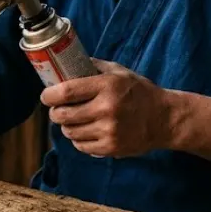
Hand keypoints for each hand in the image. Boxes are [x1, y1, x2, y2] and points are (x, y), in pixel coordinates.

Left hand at [40, 59, 175, 157]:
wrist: (164, 118)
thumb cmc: (139, 92)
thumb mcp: (119, 72)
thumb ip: (93, 67)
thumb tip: (65, 64)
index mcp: (107, 86)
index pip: (66, 92)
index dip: (49, 95)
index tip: (46, 95)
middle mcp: (107, 109)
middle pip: (63, 115)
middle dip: (55, 112)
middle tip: (57, 109)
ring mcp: (109, 131)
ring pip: (70, 132)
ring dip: (66, 126)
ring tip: (72, 120)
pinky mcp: (111, 148)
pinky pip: (81, 146)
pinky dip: (78, 139)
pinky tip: (85, 131)